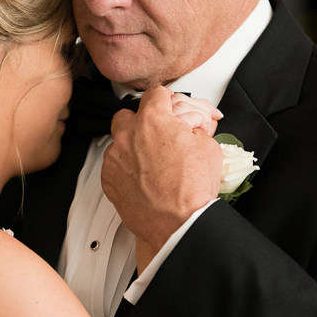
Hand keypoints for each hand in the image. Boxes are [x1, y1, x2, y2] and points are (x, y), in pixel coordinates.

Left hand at [102, 87, 222, 250]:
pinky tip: (142, 178)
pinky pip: (113, 164)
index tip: (167, 108)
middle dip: (143, 122)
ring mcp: (115, 158)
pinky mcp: (108, 179)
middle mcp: (129, 135)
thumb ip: (192, 126)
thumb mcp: (207, 145)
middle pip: (129, 114)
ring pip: (118, 140)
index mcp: (153, 121)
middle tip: (158, 135)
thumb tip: (189, 125)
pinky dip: (125, 168)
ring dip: (132, 146)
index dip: (166, 101)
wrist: (180, 223)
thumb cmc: (193, 189)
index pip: (155, 94)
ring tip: (151, 162)